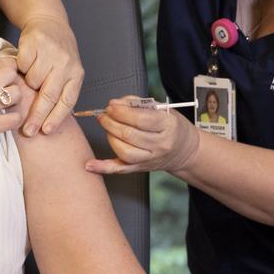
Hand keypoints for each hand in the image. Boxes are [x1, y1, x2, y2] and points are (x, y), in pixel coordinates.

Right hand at [0, 57, 23, 169]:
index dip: (5, 66)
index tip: (7, 73)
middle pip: (9, 73)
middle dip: (13, 79)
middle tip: (11, 88)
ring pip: (16, 93)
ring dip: (17, 98)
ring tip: (10, 105)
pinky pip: (14, 118)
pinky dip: (16, 118)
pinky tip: (9, 120)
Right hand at [17, 16, 83, 135]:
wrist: (49, 22)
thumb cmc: (57, 54)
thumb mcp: (67, 72)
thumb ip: (60, 92)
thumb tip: (47, 122)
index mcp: (76, 74)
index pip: (67, 101)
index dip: (56, 118)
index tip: (46, 131)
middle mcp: (66, 64)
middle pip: (49, 96)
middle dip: (37, 116)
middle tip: (28, 130)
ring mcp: (50, 53)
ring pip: (32, 81)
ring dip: (27, 83)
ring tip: (29, 76)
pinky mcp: (34, 43)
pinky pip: (21, 66)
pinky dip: (20, 67)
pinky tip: (25, 63)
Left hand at [84, 95, 198, 174]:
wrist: (184, 150)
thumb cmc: (170, 126)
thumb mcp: (161, 109)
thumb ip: (137, 103)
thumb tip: (114, 103)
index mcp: (167, 126)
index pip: (140, 119)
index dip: (121, 112)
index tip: (111, 106)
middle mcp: (160, 145)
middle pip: (129, 135)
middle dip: (111, 122)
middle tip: (104, 115)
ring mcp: (150, 159)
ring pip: (124, 152)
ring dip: (109, 137)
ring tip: (107, 127)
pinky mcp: (141, 168)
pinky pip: (120, 170)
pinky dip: (103, 167)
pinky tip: (90, 165)